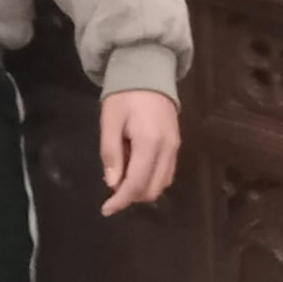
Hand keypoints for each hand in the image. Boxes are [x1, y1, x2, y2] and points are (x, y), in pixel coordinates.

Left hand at [99, 90, 179, 216]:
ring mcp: (175, 147)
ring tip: (123, 175)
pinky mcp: (177, 144)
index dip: (120, 200)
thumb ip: (111, 153)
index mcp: (149, 143)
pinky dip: (152, 179)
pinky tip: (136, 169)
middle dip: (131, 196)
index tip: (106, 210)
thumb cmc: (125, 95)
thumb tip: (112, 183)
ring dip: (142, 189)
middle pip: (152, 189)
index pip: (136, 183)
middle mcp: (167, 149)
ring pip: (162, 183)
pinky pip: (167, 172)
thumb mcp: (110, 121)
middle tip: (112, 188)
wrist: (149, 71)